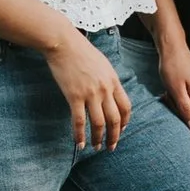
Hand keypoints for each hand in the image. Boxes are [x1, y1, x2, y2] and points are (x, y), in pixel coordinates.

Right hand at [48, 28, 132, 151]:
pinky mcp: (74, 96)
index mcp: (113, 81)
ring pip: (99, 123)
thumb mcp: (102, 64)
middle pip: (115, 119)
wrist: (63, 43)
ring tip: (97, 147)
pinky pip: (79, 121)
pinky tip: (80, 144)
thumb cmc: (81, 51)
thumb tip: (109, 94)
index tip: (121, 130)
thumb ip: (108, 80)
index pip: (126, 107)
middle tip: (111, 147)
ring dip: (99, 138)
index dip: (125, 122)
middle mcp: (105, 89)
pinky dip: (80, 135)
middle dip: (114, 136)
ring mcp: (90, 93)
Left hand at [157, 23, 189, 130]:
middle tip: (170, 93)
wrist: (172, 49)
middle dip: (178, 108)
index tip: (170, 98)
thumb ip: (186, 110)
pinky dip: (181, 99)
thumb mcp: (176, 91)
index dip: (178, 111)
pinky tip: (176, 89)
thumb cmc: (172, 67)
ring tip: (172, 90)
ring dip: (178, 103)